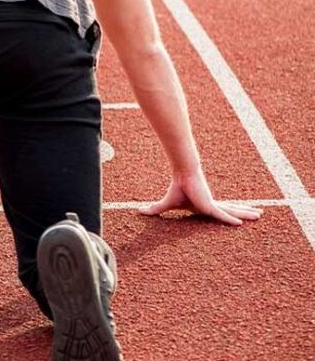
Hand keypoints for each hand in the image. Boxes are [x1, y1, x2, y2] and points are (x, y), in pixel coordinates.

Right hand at [139, 170, 262, 225]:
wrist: (181, 175)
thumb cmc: (176, 189)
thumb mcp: (166, 204)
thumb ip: (156, 210)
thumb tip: (138, 211)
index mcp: (205, 206)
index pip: (220, 212)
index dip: (230, 214)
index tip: (239, 218)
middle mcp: (212, 205)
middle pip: (232, 210)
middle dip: (245, 212)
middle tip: (258, 214)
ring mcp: (213, 205)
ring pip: (233, 212)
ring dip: (246, 213)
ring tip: (260, 215)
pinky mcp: (209, 206)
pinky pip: (222, 215)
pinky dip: (230, 219)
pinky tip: (240, 224)